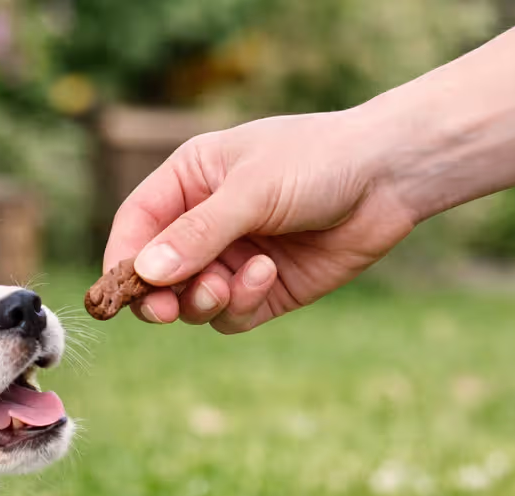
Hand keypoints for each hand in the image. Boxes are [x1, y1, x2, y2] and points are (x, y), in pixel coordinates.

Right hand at [102, 110, 419, 332]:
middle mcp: (203, 223)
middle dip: (158, 295)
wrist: (392, 176)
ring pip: (190, 301)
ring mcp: (232, 259)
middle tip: (164, 310)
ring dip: (203, 300)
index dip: (123, 258)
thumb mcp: (252, 189)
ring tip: (228, 284)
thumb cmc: (319, 161)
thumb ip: (198, 233)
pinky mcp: (263, 289)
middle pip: (154, 274)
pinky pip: (230, 314)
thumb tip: (146, 273)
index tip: (122, 288)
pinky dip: (240, 303)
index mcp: (189, 182)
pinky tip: (266, 275)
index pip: (136, 226)